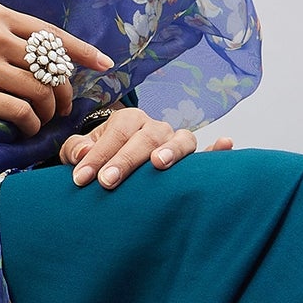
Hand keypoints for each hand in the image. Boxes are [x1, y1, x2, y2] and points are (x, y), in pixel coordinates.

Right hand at [0, 1, 113, 135]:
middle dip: (64, 91)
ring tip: (42, 121)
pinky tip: (25, 129)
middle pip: (51, 66)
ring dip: (47, 111)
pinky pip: (19, 111)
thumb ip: (1, 34)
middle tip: (63, 108)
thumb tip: (40, 54)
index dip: (82, 52)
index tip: (104, 64)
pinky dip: (30, 124)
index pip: (52, 34)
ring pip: (39, 91)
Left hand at [59, 108, 233, 188]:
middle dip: (126, 159)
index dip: (98, 155)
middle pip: (146, 137)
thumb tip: (83, 155)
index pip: (115, 133)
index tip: (82, 179)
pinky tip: (225, 144)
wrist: (114, 166)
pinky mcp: (192, 161)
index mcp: (128, 120)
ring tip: (159, 164)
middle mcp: (155, 128)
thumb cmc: (98, 160)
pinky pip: (208, 153)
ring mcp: (176, 142)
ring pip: (182, 139)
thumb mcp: (80, 153)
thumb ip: (76, 151)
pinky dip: (217, 150)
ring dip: (172, 150)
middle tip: (108, 181)